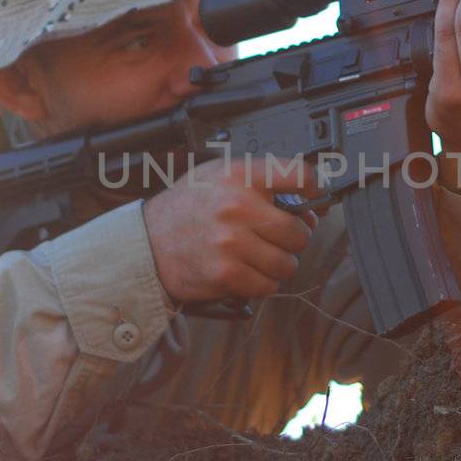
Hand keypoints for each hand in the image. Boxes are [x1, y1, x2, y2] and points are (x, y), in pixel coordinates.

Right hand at [143, 156, 319, 302]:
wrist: (145, 244)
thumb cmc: (184, 210)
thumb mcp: (216, 177)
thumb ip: (258, 182)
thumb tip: (307, 203)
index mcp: (238, 175)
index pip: (299, 176)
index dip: (315, 190)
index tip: (315, 199)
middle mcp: (237, 206)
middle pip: (299, 231)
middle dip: (292, 239)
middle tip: (277, 238)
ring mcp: (232, 242)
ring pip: (287, 263)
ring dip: (277, 264)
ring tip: (258, 257)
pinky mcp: (227, 273)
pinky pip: (268, 285)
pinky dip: (261, 283)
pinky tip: (245, 272)